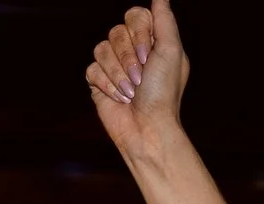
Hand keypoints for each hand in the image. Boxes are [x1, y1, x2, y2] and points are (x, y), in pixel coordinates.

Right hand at [86, 0, 191, 157]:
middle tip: (140, 77)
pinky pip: (92, 70)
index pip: (135, 16)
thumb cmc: (163, 92)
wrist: (146, 127)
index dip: (137, 33)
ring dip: (117, 74)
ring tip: (130, 91)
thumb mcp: (171, 51)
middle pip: (116, 32)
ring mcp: (113, 65)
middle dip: (127, 58)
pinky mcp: (97, 82)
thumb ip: (164, 20)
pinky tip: (118, 97)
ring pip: (101, 50)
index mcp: (152, 39)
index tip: (147, 55)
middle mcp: (131, 49)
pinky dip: (106, 85)